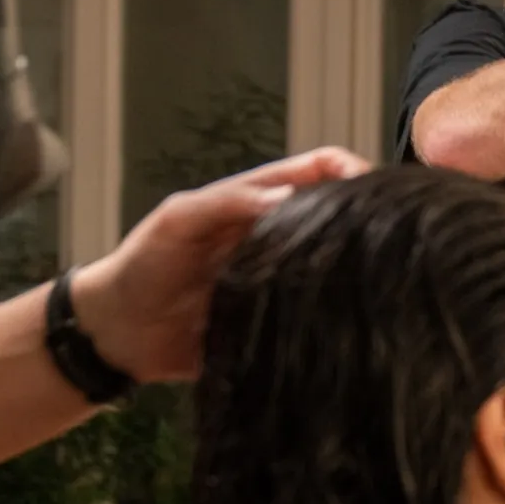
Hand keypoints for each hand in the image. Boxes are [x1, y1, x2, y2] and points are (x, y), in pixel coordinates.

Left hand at [68, 147, 373, 382]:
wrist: (117, 334)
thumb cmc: (141, 265)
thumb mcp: (177, 220)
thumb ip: (226, 203)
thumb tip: (288, 196)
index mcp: (260, 202)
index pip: (320, 170)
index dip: (350, 169)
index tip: (371, 186)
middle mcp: (280, 238)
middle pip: (339, 217)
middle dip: (365, 220)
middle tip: (387, 236)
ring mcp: (283, 280)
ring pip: (336, 267)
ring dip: (355, 269)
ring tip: (378, 276)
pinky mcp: (280, 324)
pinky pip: (318, 316)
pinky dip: (337, 314)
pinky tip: (352, 318)